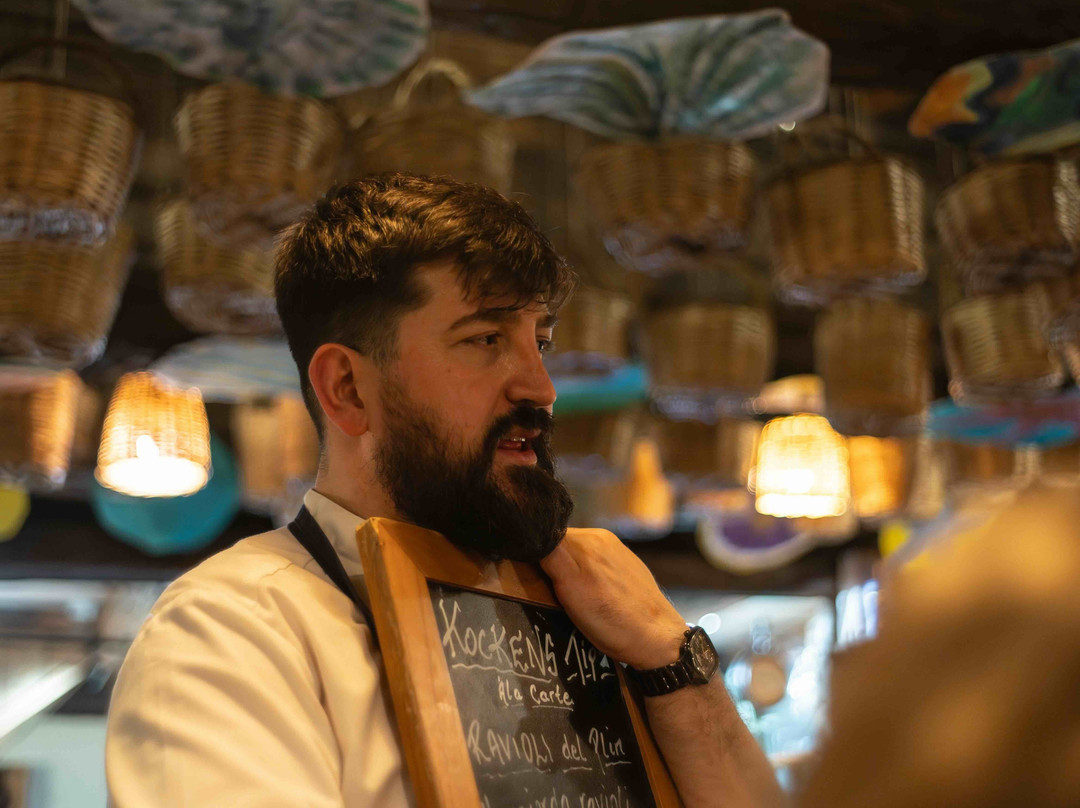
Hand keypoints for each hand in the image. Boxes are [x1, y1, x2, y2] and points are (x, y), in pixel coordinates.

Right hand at [540, 528, 687, 669]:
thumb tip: (535, 534)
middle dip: (552, 562)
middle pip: (562, 543)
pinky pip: (597, 563)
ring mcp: (618, 551)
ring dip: (570, 570)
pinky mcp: (628, 566)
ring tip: (573, 596)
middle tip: (550, 590)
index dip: (535, 553)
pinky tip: (594, 596)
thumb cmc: (611, 619)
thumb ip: (551, 555)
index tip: (530, 575)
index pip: (547, 534)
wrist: (658, 639)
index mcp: (587, 538)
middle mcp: (602, 538)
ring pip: (580, 554)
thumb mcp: (571, 588)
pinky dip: (588, 576)